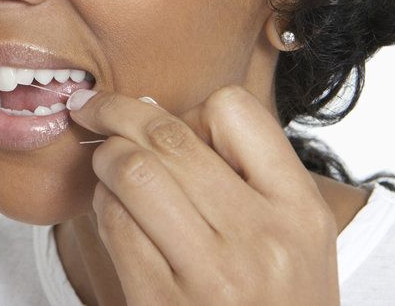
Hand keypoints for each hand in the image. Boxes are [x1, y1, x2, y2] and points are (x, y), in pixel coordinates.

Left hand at [68, 86, 338, 304]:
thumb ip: (243, 175)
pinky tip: (111, 210)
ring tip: (105, 163)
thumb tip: (149, 109)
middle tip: (94, 111)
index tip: (170, 123)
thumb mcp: (293, 238)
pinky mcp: (162, 302)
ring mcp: (212, 275)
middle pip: (168, 136)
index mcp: (300, 210)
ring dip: (105, 158)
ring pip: (132, 171)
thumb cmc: (273, 302)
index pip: (234, 110)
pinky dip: (102, 204)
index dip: (192, 109)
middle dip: (117, 114)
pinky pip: (115, 225)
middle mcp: (262, 238)